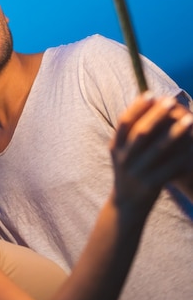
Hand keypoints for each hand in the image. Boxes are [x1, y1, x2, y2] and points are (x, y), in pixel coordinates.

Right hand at [111, 93, 192, 209]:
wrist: (127, 206)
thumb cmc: (130, 170)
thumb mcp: (122, 152)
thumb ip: (130, 132)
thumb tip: (146, 102)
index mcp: (115, 147)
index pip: (124, 122)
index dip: (136, 107)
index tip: (151, 94)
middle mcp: (123, 158)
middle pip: (141, 132)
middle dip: (157, 115)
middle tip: (172, 101)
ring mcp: (136, 173)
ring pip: (158, 149)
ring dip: (175, 133)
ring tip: (190, 119)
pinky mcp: (150, 185)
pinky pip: (169, 167)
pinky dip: (182, 155)